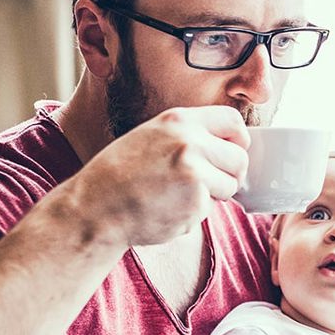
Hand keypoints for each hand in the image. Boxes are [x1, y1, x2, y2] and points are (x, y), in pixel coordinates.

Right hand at [71, 106, 248, 246]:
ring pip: (231, 185)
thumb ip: (189, 135)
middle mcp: (190, 142)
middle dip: (230, 174)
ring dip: (213, 195)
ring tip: (179, 195)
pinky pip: (210, 209)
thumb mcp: (152, 136)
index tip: (231, 152)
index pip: (233, 121)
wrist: (94, 207)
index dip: (239, 140)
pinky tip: (167, 209)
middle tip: (207, 183)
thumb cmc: (120, 174)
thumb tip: (229, 146)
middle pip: (240, 157)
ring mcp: (194, 173)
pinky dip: (193, 213)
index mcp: (179, 121)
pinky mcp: (195, 203)